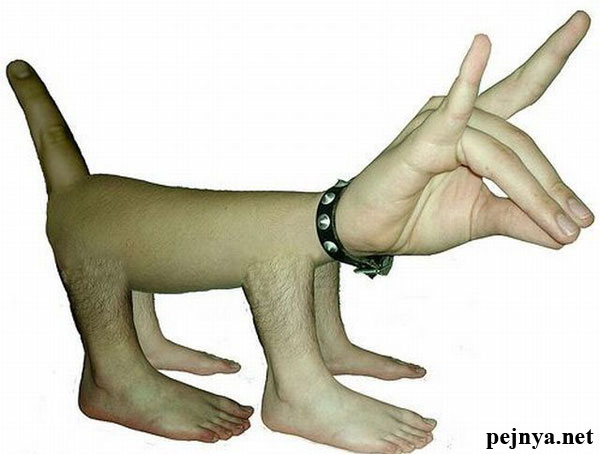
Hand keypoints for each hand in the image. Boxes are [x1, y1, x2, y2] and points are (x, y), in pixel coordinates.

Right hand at [337, 11, 593, 254]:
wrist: (371, 234)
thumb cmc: (416, 219)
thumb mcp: (480, 220)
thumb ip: (520, 218)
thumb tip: (565, 234)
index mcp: (476, 131)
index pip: (521, 88)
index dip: (551, 55)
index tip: (581, 22)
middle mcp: (461, 119)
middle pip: (521, 141)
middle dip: (553, 185)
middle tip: (580, 223)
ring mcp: (439, 125)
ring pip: (502, 151)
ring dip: (534, 191)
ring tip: (559, 225)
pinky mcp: (420, 140)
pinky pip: (450, 115)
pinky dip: (465, 86)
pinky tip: (481, 47)